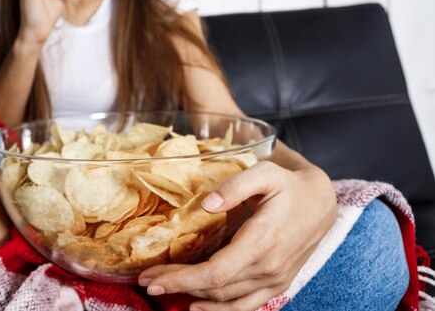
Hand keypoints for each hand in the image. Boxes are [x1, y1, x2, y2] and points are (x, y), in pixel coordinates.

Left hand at [138, 161, 336, 310]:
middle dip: (177, 286)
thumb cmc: (289, 185)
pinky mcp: (277, 283)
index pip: (216, 273)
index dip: (182, 280)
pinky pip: (246, 305)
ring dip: (193, 297)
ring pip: (227, 299)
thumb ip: (235, 186)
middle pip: (215, 288)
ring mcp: (275, 279)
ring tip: (163, 289)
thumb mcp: (265, 172)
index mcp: (263, 241)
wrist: (322, 202)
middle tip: (146, 282)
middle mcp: (269, 267)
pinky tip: (197, 307)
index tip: (153, 279)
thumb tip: (206, 204)